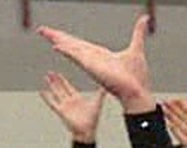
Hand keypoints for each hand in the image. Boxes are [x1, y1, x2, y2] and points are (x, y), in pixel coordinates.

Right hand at [37, 15, 154, 111]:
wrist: (137, 91)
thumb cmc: (136, 77)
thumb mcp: (136, 48)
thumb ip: (138, 32)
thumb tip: (145, 18)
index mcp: (99, 54)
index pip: (79, 43)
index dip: (66, 38)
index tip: (55, 33)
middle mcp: (92, 58)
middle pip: (70, 44)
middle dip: (56, 36)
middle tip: (41, 30)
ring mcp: (91, 63)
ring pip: (71, 48)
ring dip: (58, 40)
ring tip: (44, 33)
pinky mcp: (93, 68)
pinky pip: (77, 57)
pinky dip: (67, 51)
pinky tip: (57, 46)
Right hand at [39, 72, 106, 142]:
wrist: (86, 131)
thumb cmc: (92, 120)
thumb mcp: (97, 104)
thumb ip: (100, 95)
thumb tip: (107, 87)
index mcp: (77, 99)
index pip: (68, 87)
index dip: (63, 80)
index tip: (58, 74)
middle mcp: (69, 101)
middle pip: (60, 88)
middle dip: (55, 80)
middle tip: (50, 72)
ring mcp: (64, 106)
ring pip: (56, 92)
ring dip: (51, 85)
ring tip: (45, 78)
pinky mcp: (61, 111)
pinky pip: (52, 103)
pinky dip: (47, 98)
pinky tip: (42, 92)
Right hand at [164, 97, 186, 147]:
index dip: (184, 104)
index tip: (176, 99)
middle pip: (184, 116)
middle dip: (174, 109)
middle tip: (165, 102)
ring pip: (180, 124)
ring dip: (172, 118)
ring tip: (163, 110)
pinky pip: (181, 137)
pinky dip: (175, 131)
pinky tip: (169, 125)